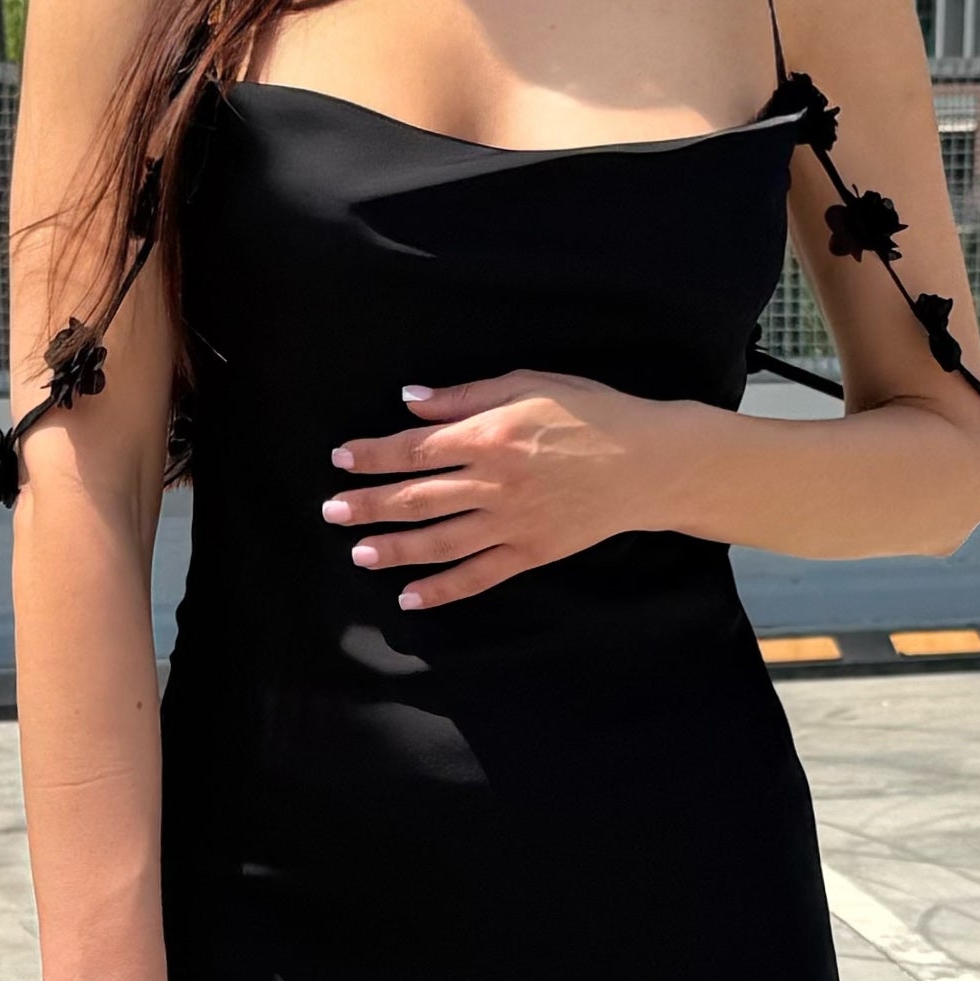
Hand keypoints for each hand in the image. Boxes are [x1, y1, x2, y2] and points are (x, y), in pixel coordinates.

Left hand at [321, 373, 698, 609]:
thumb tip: (410, 402)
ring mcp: (511, 523)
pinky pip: (478, 575)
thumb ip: (465, 397)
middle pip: (417, 498)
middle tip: (331, 511)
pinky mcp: (530, 553)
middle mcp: (494, 483)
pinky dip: (442, 589)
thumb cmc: (591, 413)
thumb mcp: (529, 384)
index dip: (373, 456)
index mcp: (491, 436)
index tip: (341, 460)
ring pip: (439, 541)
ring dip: (394, 549)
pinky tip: (409, 596)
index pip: (415, 450)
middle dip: (369, 505)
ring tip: (357, 553)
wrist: (648, 463)